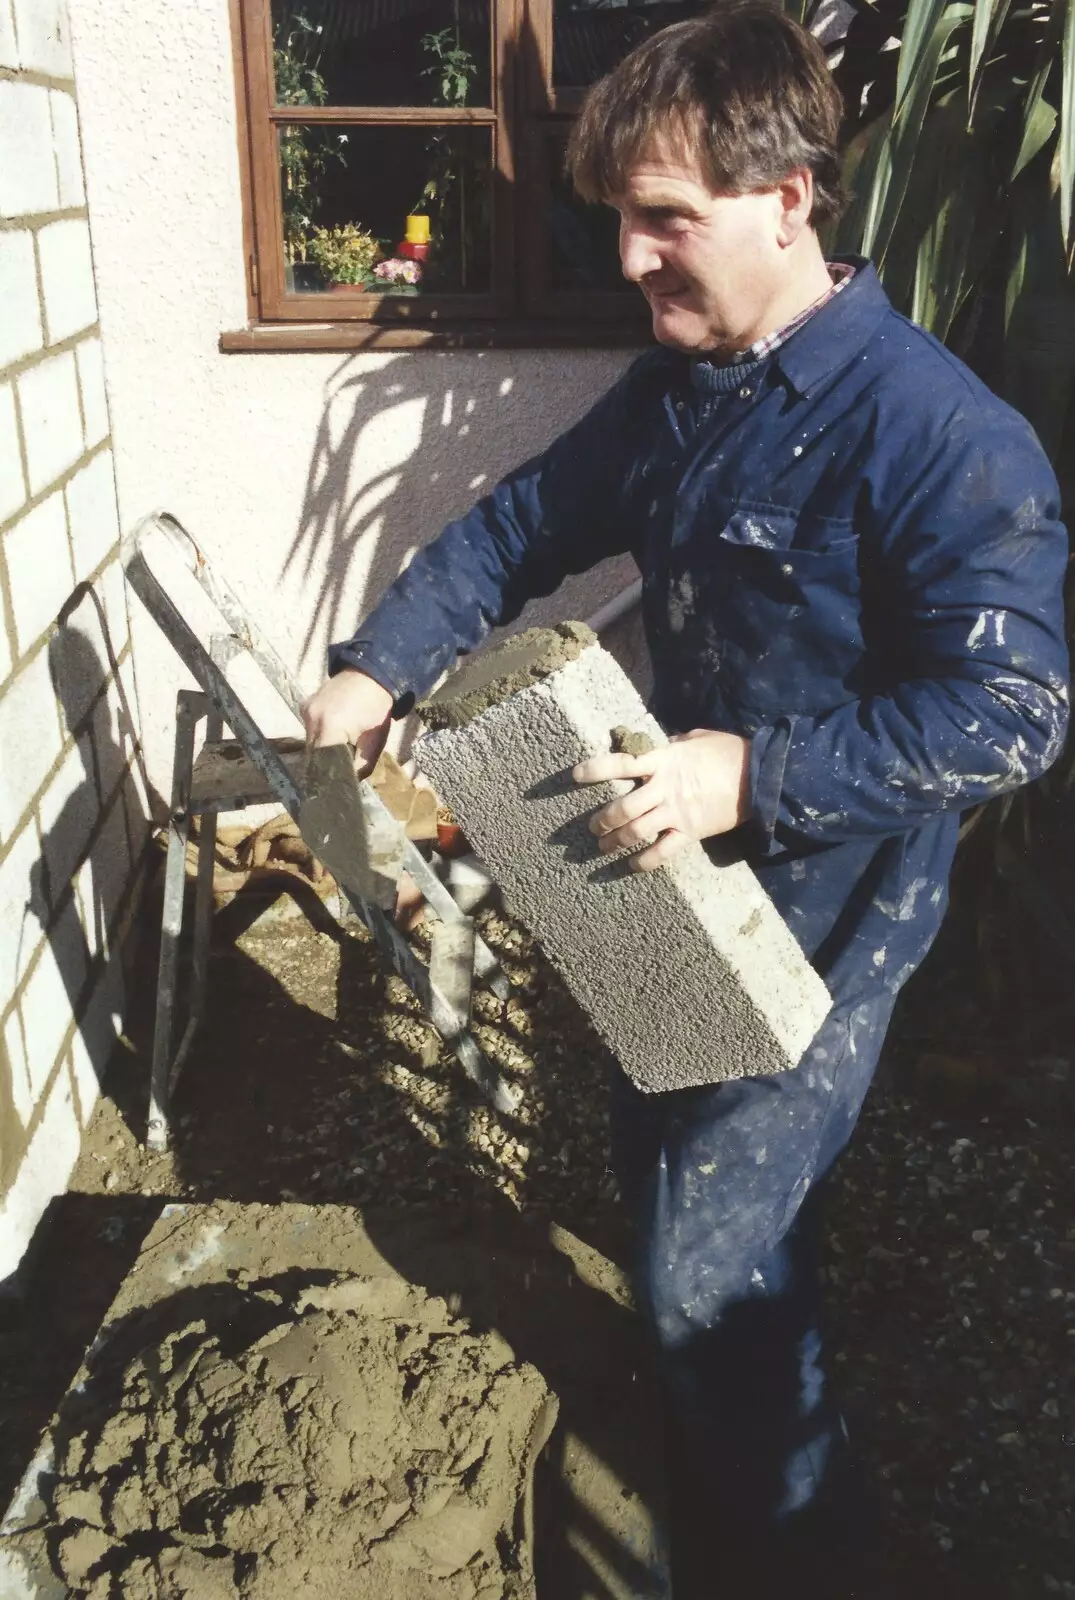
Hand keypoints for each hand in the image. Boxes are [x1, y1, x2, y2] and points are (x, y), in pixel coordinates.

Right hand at [301, 669, 392, 774]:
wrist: (371, 675)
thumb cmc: (377, 708)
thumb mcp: (375, 741)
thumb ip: (361, 766)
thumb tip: (350, 783)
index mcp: (330, 729)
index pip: (322, 763)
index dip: (330, 774)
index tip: (337, 782)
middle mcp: (312, 720)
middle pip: (314, 754)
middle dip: (326, 762)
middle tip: (341, 765)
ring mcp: (306, 711)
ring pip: (310, 742)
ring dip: (323, 747)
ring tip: (340, 744)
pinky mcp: (305, 706)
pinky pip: (310, 728)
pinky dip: (320, 734)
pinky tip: (335, 729)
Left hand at [572, 729, 750, 871]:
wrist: (760, 777)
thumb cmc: (730, 752)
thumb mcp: (697, 739)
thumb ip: (673, 744)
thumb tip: (660, 745)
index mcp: (664, 760)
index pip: (621, 764)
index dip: (595, 770)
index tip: (575, 775)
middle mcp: (664, 788)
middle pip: (622, 808)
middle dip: (601, 820)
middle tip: (592, 827)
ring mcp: (676, 813)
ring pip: (635, 832)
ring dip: (614, 842)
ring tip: (603, 848)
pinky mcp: (690, 832)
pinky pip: (661, 853)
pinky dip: (643, 862)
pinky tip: (631, 865)